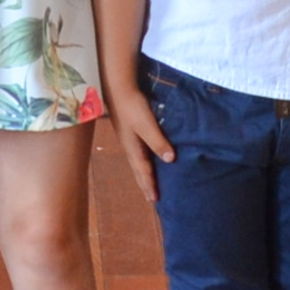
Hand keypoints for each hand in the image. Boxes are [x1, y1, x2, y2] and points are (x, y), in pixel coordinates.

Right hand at [107, 83, 174, 202]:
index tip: (155, 200)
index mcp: (133, 149)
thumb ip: (157, 141)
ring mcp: (129, 140)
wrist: (119, 90)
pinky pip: (139, 153)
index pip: (143, 172)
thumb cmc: (132, 107)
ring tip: (149, 183)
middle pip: (138, 170)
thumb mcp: (146, 125)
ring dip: (144, 174)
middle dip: (145, 184)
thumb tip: (170, 159)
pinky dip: (144, 162)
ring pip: (138, 163)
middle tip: (152, 199)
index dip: (149, 185)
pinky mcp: (131, 132)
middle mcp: (130, 148)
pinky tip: (148, 159)